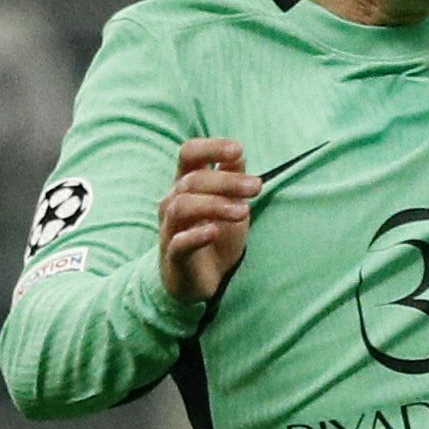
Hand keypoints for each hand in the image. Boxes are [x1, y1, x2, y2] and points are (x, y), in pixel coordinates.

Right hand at [159, 137, 254, 303]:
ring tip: (244, 211)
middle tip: (257, 187)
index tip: (238, 149)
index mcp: (186, 185)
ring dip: (215, 205)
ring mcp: (170, 229)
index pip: (189, 154)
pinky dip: (195, 236)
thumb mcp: (229, 204)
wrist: (201, 281)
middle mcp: (173, 202)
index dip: (210, 148)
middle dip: (226, 181)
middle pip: (191, 180)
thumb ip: (231, 179)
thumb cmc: (215, 236)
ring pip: (182, 207)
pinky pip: (178, 242)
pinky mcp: (174, 257)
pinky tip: (212, 231)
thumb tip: (239, 153)